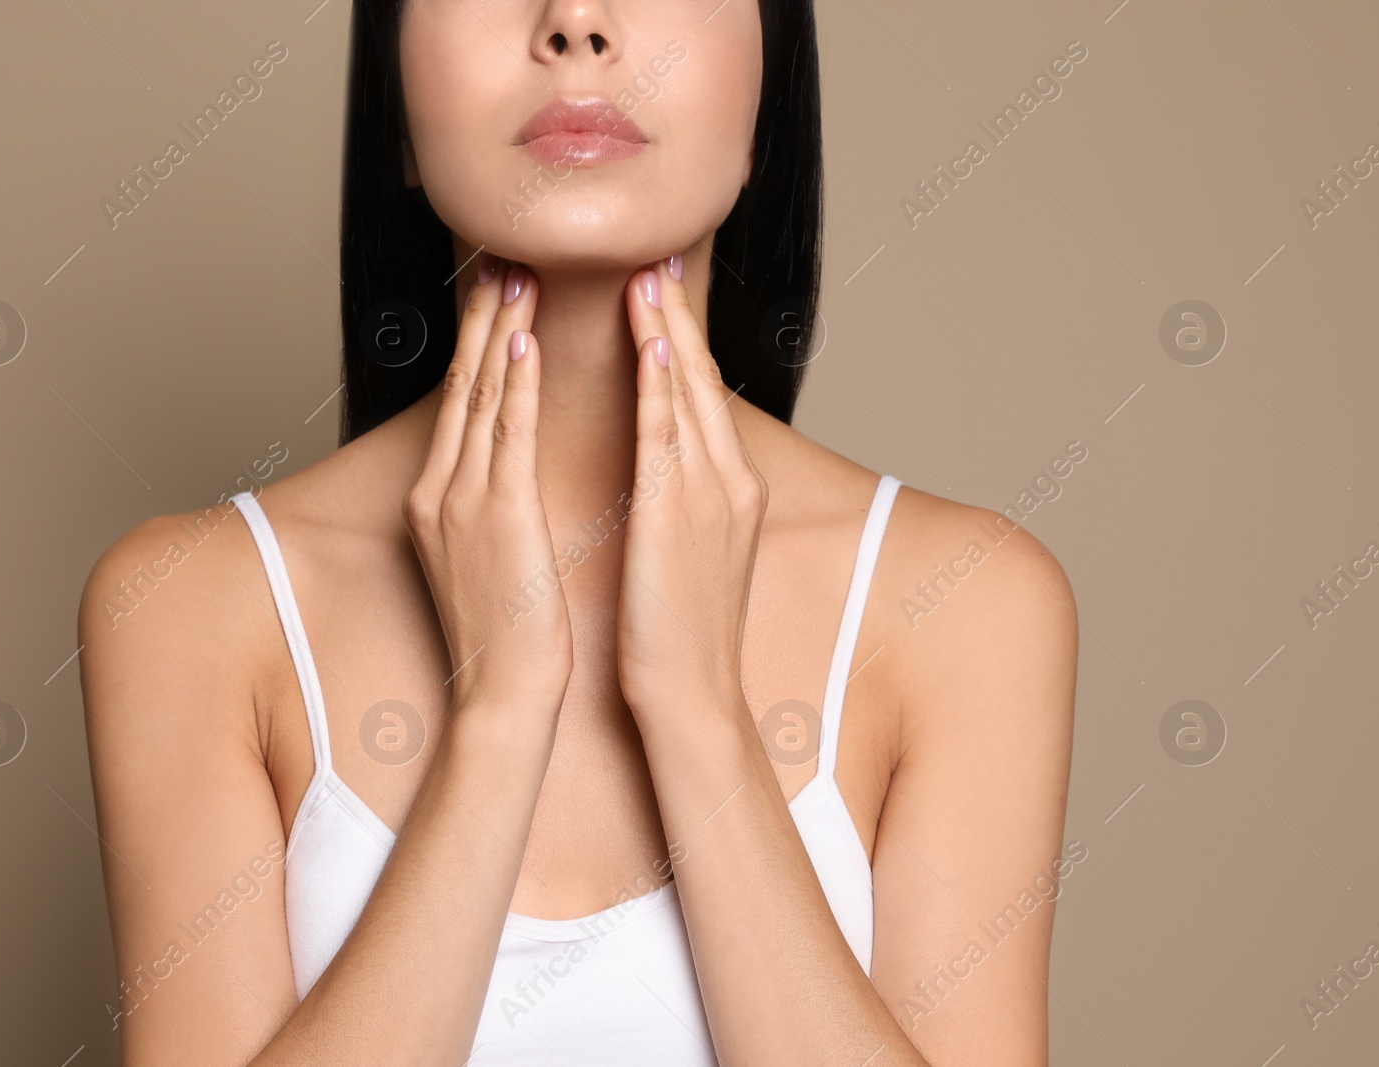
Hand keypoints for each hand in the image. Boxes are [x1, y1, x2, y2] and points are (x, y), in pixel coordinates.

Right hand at [403, 255, 572, 718]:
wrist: (504, 692)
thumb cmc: (507, 632)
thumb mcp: (484, 557)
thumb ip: (487, 506)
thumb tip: (505, 473)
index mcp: (438, 499)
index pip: (459, 405)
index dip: (475, 345)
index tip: (492, 298)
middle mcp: (441, 490)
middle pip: (460, 386)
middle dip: (479, 320)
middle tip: (498, 260)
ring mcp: (463, 500)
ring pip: (479, 396)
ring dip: (497, 330)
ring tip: (513, 276)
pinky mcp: (497, 516)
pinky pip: (505, 435)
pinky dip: (511, 383)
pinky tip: (520, 341)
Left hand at [614, 256, 768, 723]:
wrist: (691, 695)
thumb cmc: (678, 631)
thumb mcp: (687, 551)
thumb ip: (678, 500)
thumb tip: (656, 466)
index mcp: (729, 488)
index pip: (701, 396)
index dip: (681, 341)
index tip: (660, 292)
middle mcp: (729, 480)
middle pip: (702, 380)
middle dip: (679, 317)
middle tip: (658, 255)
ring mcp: (710, 495)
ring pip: (688, 394)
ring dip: (668, 331)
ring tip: (649, 275)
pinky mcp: (680, 515)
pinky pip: (669, 435)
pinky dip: (664, 386)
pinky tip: (654, 344)